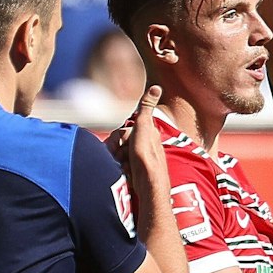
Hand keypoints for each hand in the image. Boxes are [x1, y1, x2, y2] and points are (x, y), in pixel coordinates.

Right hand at [113, 85, 171, 212]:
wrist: (148, 186)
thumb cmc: (147, 158)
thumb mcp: (144, 128)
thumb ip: (146, 107)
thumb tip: (156, 86)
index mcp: (146, 133)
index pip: (122, 130)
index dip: (120, 137)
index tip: (126, 144)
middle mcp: (142, 144)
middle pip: (117, 141)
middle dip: (116, 149)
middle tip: (124, 158)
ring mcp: (137, 158)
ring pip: (115, 153)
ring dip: (116, 159)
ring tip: (125, 167)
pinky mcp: (132, 170)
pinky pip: (117, 164)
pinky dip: (118, 168)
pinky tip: (125, 173)